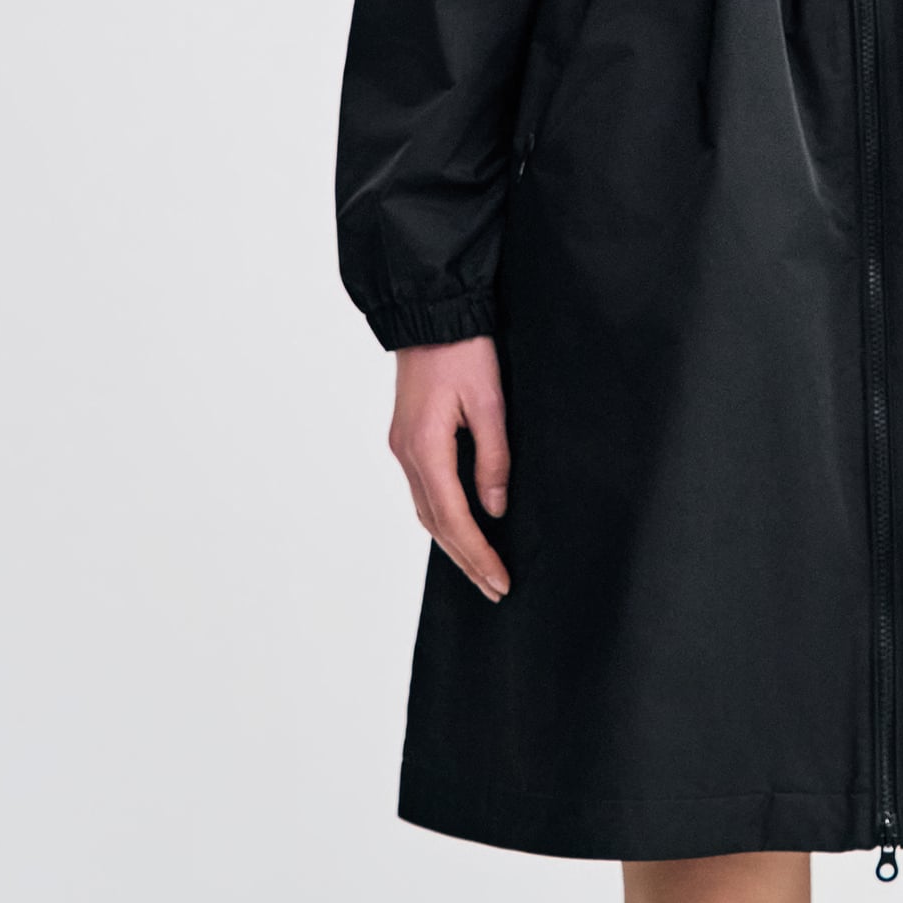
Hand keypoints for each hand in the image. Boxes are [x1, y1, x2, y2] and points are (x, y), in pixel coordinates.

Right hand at [389, 335, 511, 601]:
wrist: (430, 313)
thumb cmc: (464, 350)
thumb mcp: (490, 400)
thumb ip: (493, 457)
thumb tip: (495, 508)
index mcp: (425, 447)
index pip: (453, 518)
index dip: (477, 553)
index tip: (499, 580)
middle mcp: (406, 454)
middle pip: (435, 523)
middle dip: (465, 559)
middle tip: (494, 588)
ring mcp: (403, 447)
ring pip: (426, 510)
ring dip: (453, 543)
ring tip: (481, 569)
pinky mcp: (407, 438)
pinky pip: (424, 491)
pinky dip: (443, 517)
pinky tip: (460, 528)